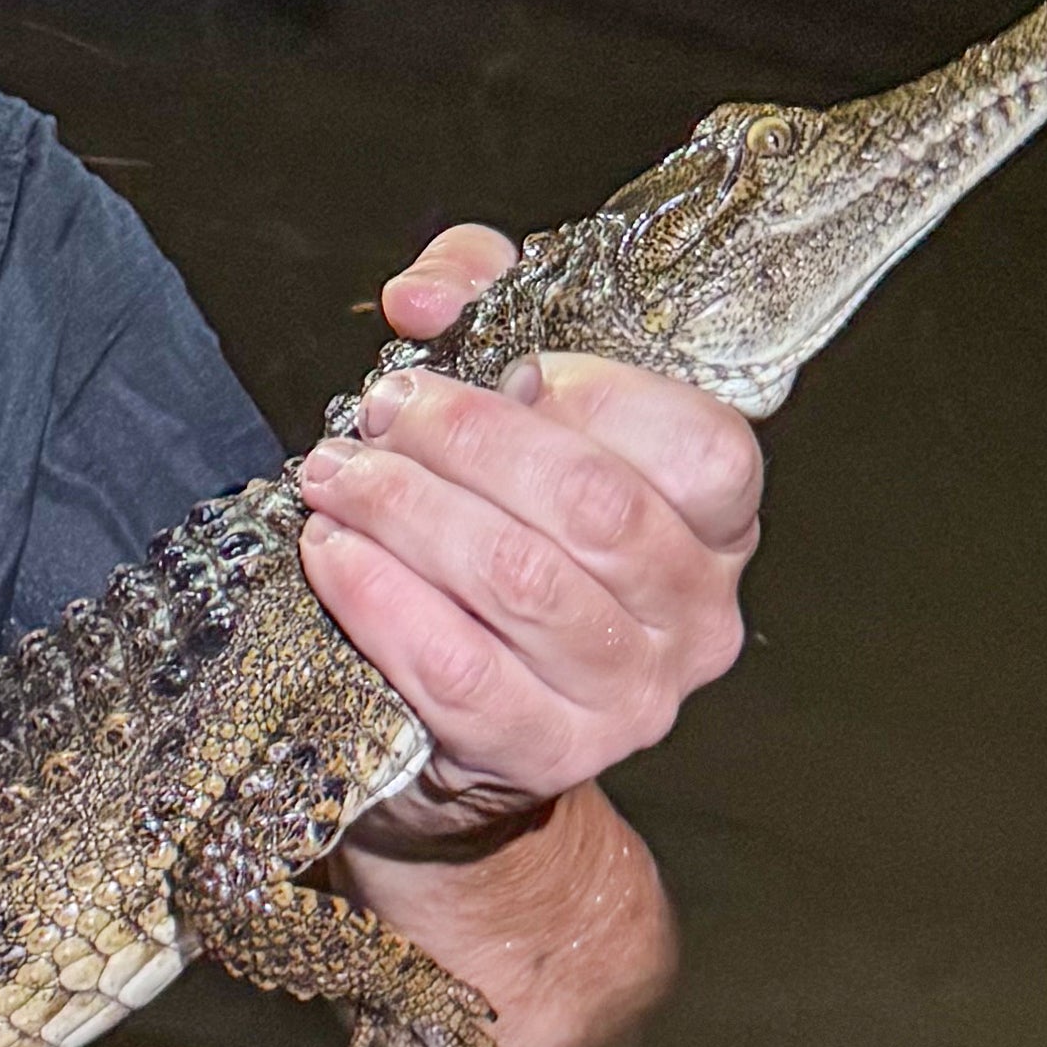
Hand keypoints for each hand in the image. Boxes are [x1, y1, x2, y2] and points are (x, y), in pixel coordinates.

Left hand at [297, 224, 762, 850]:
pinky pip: (456, 668)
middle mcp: (695, 613)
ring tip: (336, 477)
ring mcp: (629, 696)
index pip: (699, 444)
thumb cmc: (494, 536)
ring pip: (518, 580)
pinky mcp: (544, 752)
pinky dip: (381, 599)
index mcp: (715, 520)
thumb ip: (482, 303)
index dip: (593, 392)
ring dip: (406, 511)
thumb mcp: (504, 397)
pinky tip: (332, 554)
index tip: (497, 366)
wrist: (455, 722)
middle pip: (591, 505)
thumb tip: (426, 294)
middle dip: (464, 441)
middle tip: (378, 414)